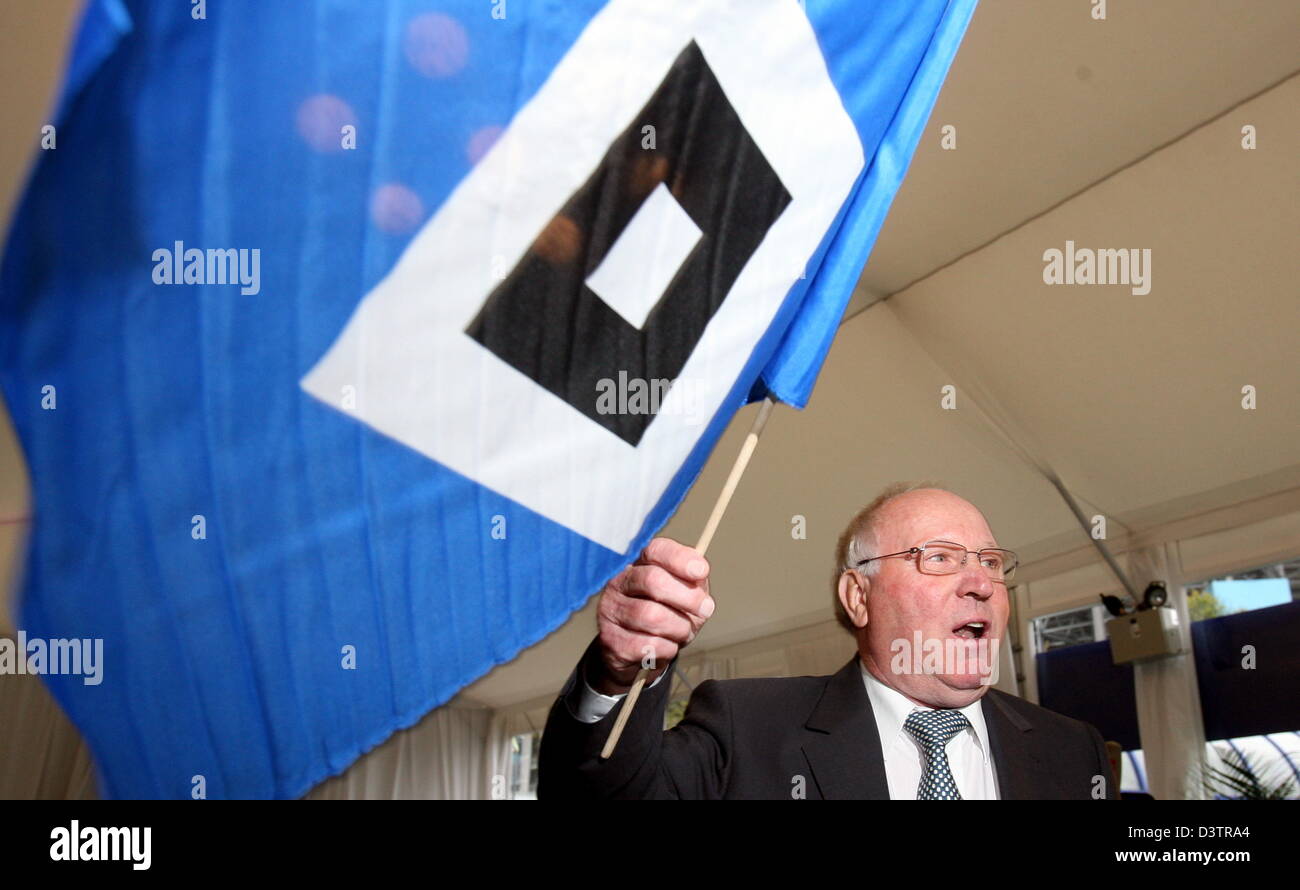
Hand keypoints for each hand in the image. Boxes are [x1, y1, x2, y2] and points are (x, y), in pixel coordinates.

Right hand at [592, 536, 713, 694]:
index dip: (679, 558)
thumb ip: (694, 579)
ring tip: (683, 631)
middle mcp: (618, 582)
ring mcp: (611, 610)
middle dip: (687, 597)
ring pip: (652, 616)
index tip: (701, 571)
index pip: (654, 550)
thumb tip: (699, 570)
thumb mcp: (685, 592)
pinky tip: (666, 645)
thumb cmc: (666, 613)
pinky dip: (667, 648)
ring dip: (679, 627)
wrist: (638, 651)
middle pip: (652, 580)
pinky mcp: (611, 640)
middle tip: (705, 609)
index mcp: (638, 563)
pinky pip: (648, 644)